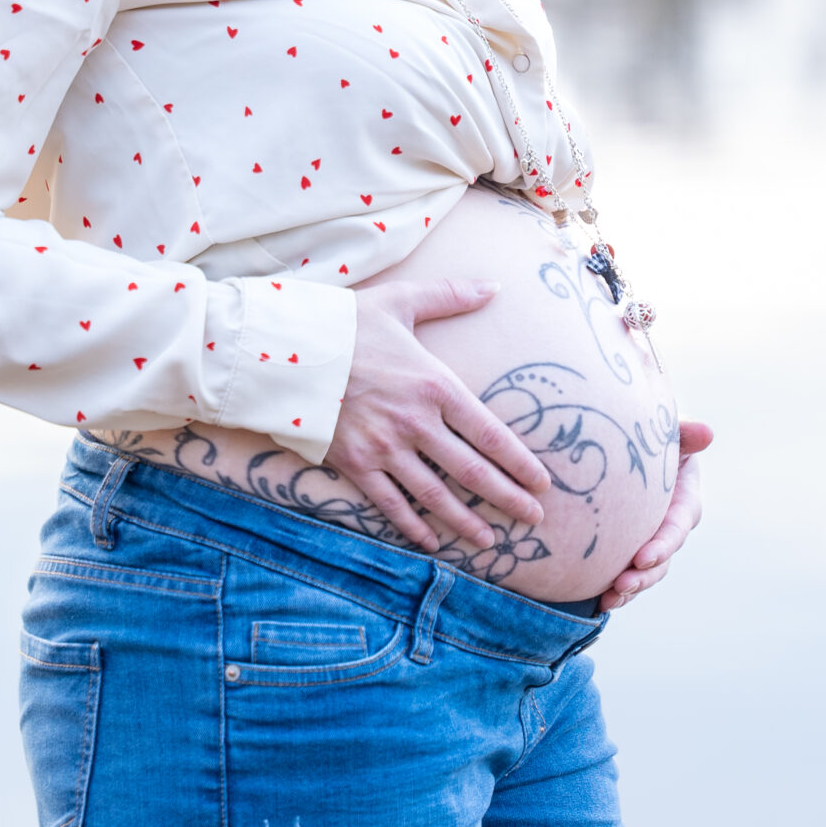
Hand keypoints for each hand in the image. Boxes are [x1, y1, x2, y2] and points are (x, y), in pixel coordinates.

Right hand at [324, 277, 550, 554]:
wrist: (283, 348)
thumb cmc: (345, 323)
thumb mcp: (402, 300)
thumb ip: (450, 295)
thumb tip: (493, 285)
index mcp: (434, 385)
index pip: (490, 433)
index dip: (519, 462)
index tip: (542, 482)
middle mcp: (415, 423)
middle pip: (472, 471)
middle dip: (507, 498)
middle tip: (534, 518)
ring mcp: (384, 448)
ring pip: (435, 495)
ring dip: (466, 521)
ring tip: (490, 540)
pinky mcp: (354, 464)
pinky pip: (390, 504)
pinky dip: (413, 526)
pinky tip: (431, 541)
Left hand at [599, 419, 712, 610]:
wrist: (622, 442)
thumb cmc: (649, 433)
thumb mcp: (668, 429)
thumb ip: (684, 432)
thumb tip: (705, 432)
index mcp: (684, 496)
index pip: (678, 524)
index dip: (663, 544)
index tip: (642, 557)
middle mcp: (671, 522)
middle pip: (664, 556)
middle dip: (645, 575)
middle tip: (621, 585)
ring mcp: (652, 537)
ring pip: (648, 571)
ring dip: (632, 588)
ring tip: (609, 599)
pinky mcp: (632, 546)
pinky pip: (629, 573)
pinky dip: (617, 590)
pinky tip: (599, 601)